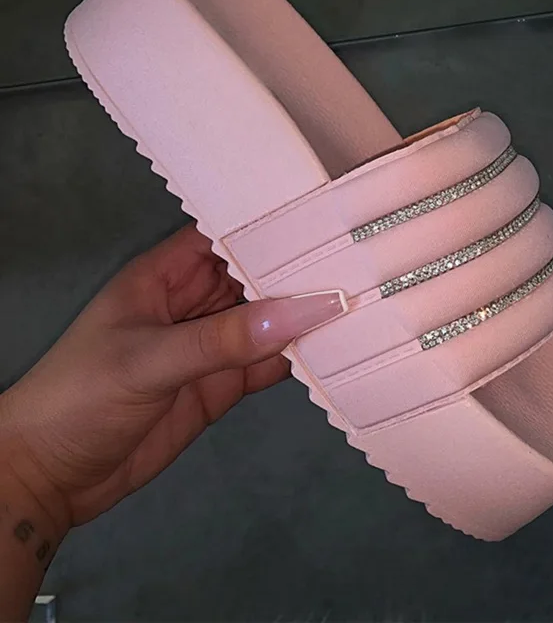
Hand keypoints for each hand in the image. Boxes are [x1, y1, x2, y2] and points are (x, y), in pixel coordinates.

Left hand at [0, 224, 343, 530]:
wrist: (51, 477)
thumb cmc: (78, 398)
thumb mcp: (149, 360)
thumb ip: (223, 339)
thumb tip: (298, 313)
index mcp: (164, 277)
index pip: (223, 238)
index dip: (267, 228)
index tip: (320, 222)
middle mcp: (192, 305)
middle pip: (252, 279)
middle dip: (295, 273)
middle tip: (353, 265)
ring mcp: (208, 347)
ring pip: (264, 323)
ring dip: (300, 318)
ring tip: (355, 303)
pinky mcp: (219, 387)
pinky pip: (264, 365)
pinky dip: (294, 360)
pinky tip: (329, 351)